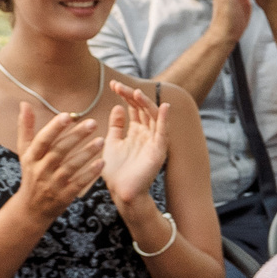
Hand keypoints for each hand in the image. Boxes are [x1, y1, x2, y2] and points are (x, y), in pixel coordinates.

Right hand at [13, 102, 103, 223]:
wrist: (32, 208)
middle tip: (93, 123)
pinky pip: (79, 183)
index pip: (43, 140)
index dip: (54, 128)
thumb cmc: (31, 173)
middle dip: (76, 136)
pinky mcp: (64, 196)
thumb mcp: (25, 152)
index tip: (68, 115)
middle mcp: (41, 169)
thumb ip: (26, 128)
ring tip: (102, 141)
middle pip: (59, 151)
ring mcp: (53, 184)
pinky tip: (102, 162)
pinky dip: (90, 173)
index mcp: (31, 156)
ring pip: (71, 166)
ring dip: (87, 153)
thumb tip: (24, 103)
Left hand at [99, 80, 172, 206]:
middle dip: (131, 96)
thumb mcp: (112, 143)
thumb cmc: (116, 171)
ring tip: (136, 92)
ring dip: (146, 103)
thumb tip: (118, 107)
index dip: (125, 95)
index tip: (113, 85)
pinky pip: (164, 132)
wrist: (122, 192)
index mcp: (136, 132)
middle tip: (118, 85)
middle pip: (142, 109)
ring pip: (153, 117)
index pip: (133, 108)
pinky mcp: (159, 150)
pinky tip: (164, 106)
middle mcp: (147, 134)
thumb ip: (116, 126)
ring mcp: (154, 141)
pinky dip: (165, 119)